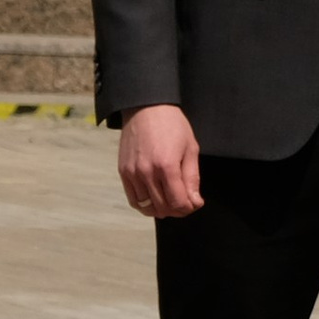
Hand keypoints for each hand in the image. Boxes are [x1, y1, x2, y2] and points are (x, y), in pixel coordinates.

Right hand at [120, 104, 202, 218]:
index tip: (194, 203)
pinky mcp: (123, 172)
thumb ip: (192, 178)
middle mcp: (147, 173)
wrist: (146, 108)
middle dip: (177, 210)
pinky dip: (145, 205)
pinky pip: (133, 199)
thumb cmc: (172, 125)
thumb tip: (195, 202)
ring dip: (161, 209)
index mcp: (166, 167)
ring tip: (171, 201)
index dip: (188, 208)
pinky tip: (155, 200)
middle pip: (163, 208)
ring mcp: (132, 173)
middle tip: (185, 203)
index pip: (178, 203)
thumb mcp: (190, 149)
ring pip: (147, 207)